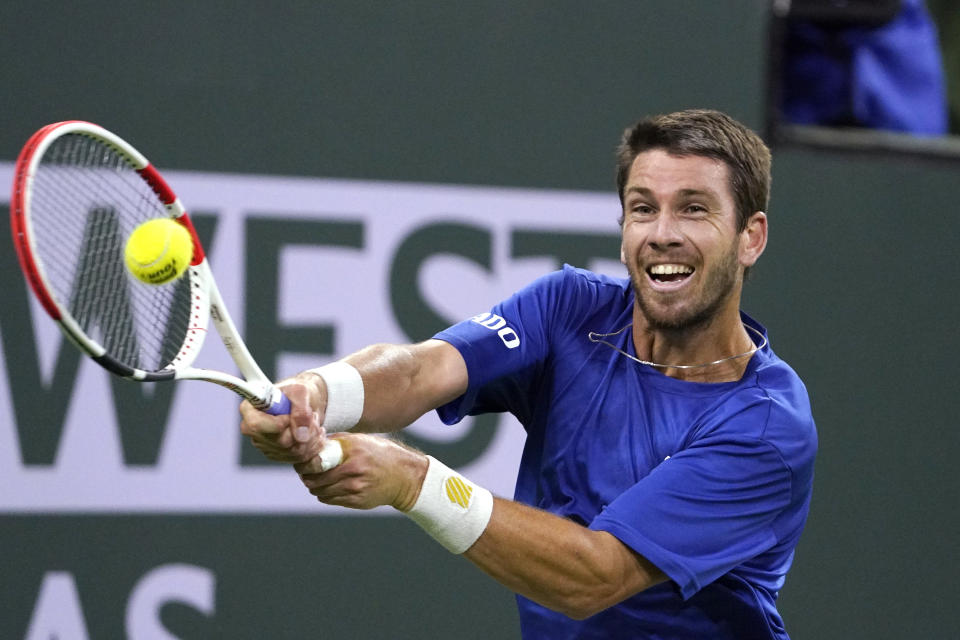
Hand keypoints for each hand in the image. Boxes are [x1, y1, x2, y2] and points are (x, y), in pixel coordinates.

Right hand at [239, 373, 327, 463]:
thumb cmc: (296, 392)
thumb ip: (300, 410)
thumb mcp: (301, 392)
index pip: (256, 426)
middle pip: (280, 442)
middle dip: (302, 430)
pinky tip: (312, 433)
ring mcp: (264, 444)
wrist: (304, 401)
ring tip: (313, 422)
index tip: (289, 417)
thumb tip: (300, 434)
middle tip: (311, 416)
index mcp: (250, 409)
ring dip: (311, 438)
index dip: (277, 425)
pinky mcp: (276, 453)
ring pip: (293, 452)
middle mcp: (252, 429)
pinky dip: (311, 446)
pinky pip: (298, 458)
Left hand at [295, 433, 427, 510]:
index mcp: (353, 455)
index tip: (302, 463)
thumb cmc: (381, 454)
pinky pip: (331, 500)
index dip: (304, 465)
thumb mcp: (361, 441)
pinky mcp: (357, 502)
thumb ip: (338, 441)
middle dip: (307, 477)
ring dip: (315, 487)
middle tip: (306, 472)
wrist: (404, 477)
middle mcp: (353, 473)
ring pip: (320, 493)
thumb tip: (315, 442)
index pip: (316, 464)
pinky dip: (326, 494)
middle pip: (315, 481)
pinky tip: (330, 487)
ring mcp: (355, 490)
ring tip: (319, 480)